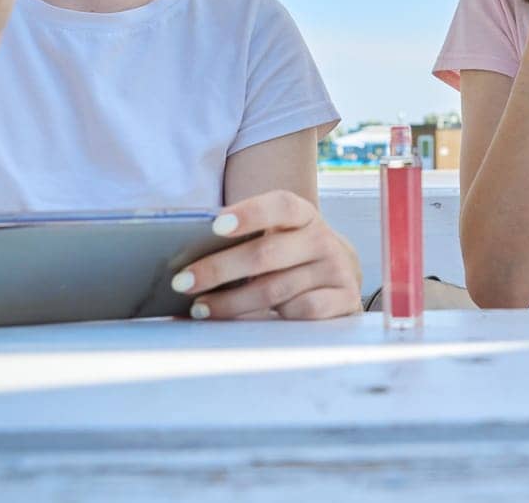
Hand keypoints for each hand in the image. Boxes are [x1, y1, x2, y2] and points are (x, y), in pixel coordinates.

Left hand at [171, 190, 361, 319]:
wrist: (338, 273)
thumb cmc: (290, 254)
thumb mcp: (277, 236)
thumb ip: (245, 239)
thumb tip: (190, 258)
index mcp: (303, 214)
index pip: (279, 205)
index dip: (249, 213)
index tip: (215, 226)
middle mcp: (322, 239)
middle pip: (266, 253)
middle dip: (219, 269)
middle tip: (183, 282)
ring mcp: (336, 270)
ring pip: (275, 289)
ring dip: (232, 302)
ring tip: (201, 308)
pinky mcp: (345, 300)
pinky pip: (301, 313)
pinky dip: (269, 319)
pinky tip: (246, 323)